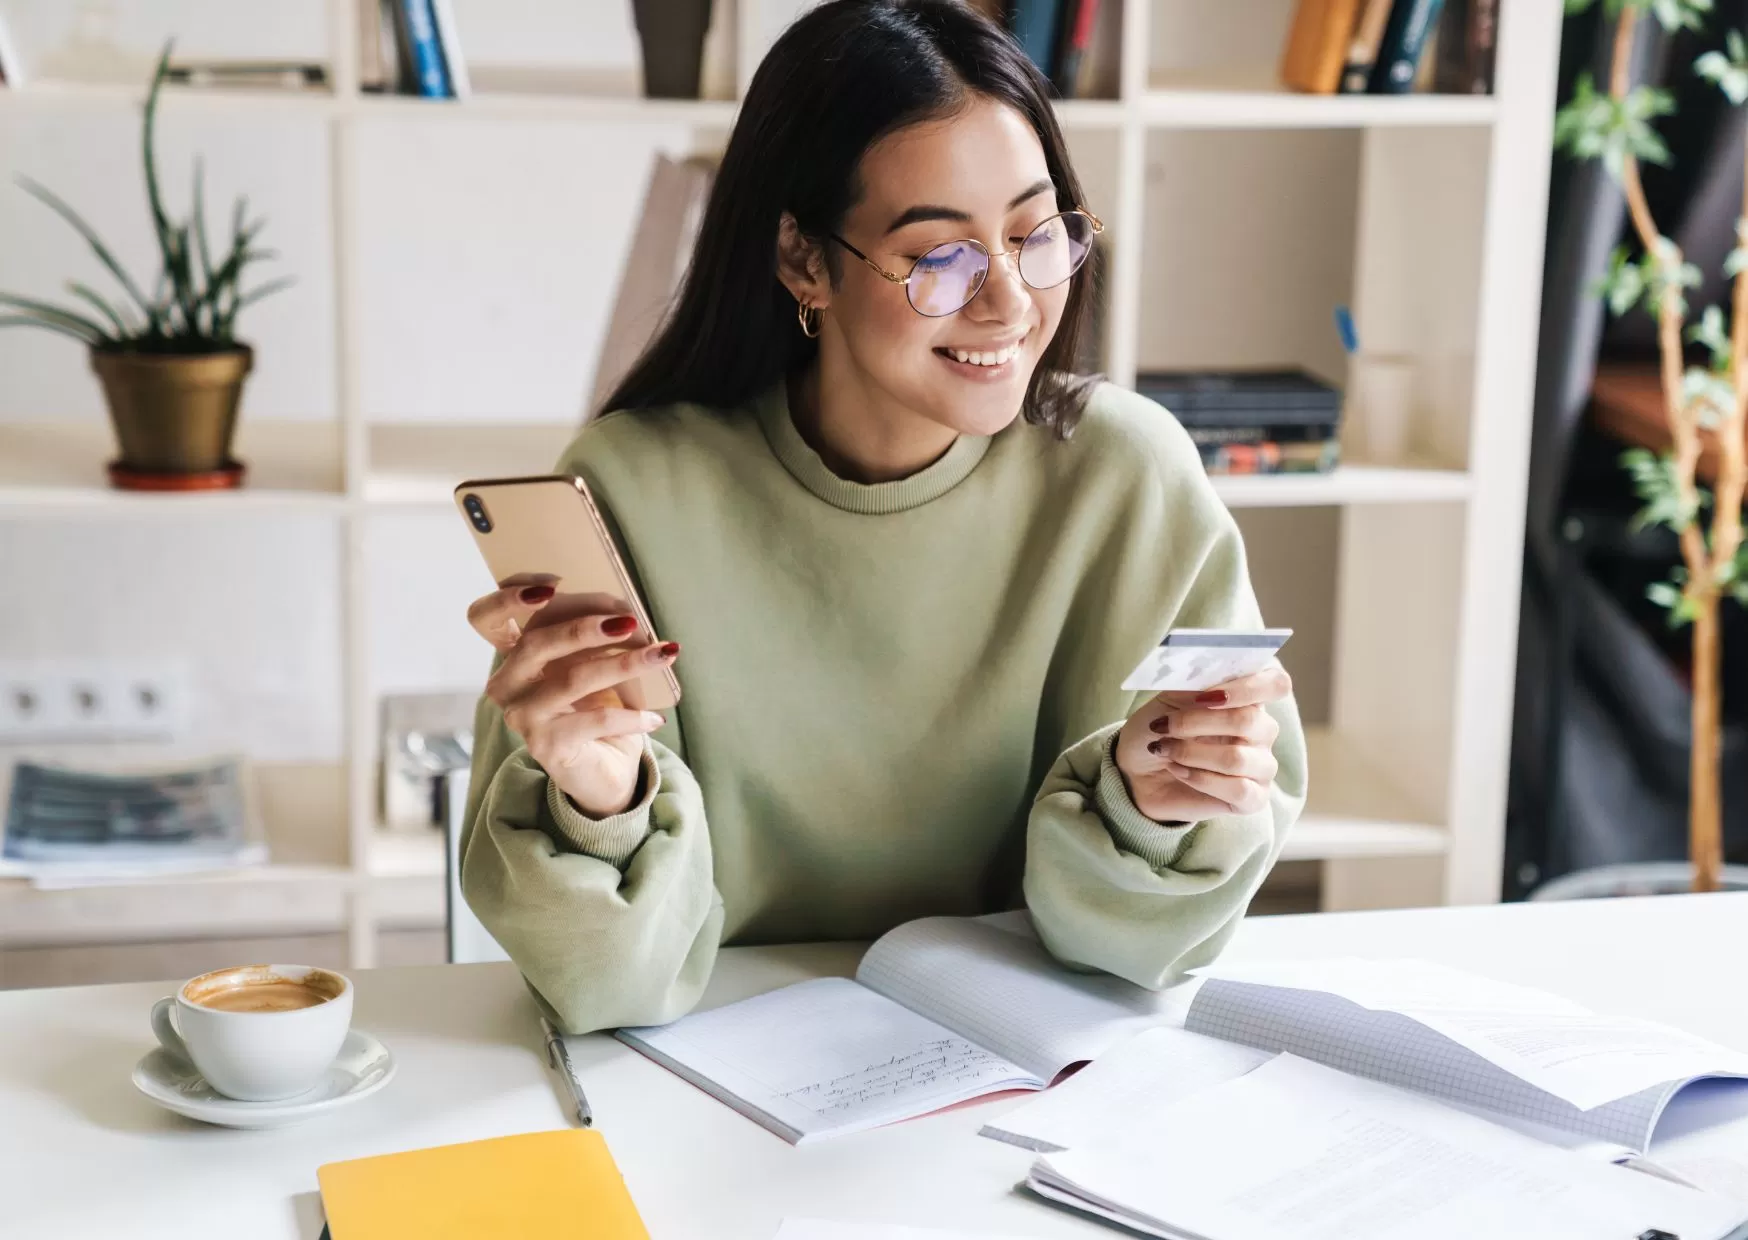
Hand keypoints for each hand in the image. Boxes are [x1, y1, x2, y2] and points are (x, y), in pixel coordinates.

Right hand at [467, 584, 678, 818]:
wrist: (603, 770)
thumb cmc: (596, 708)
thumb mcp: (590, 665)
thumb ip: (590, 637)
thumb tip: (626, 612)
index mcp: (512, 657)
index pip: (485, 618)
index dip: (508, 597)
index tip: (551, 585)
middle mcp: (506, 685)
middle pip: (536, 642)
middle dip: (586, 626)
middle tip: (630, 620)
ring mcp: (522, 717)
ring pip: (572, 678)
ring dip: (624, 663)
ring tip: (662, 655)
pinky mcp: (546, 746)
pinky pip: (595, 720)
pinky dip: (631, 716)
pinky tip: (655, 717)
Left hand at [1114, 664, 1290, 822]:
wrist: (1136, 772)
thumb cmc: (1158, 730)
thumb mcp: (1166, 700)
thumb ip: (1192, 686)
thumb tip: (1208, 680)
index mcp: (1248, 698)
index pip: (1276, 684)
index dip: (1248, 687)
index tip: (1209, 695)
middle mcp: (1262, 731)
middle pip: (1250, 720)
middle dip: (1198, 722)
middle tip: (1164, 726)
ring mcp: (1261, 766)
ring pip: (1237, 759)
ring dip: (1190, 753)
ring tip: (1165, 750)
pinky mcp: (1253, 799)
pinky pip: (1238, 789)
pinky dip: (1200, 779)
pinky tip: (1179, 772)